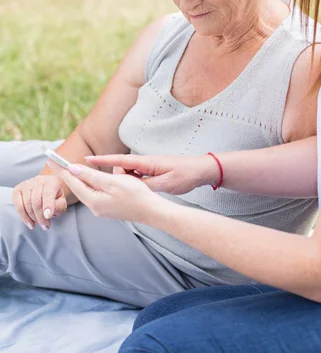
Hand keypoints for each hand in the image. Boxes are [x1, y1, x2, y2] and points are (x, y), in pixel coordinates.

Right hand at [12, 175, 67, 230]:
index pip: (48, 193)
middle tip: (45, 226)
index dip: (48, 205)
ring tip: (39, 224)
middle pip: (36, 200)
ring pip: (27, 203)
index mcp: (52, 181)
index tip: (48, 216)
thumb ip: (59, 207)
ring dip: (32, 217)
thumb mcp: (62, 202)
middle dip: (40, 216)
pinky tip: (29, 222)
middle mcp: (38, 180)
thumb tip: (49, 213)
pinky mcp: (17, 190)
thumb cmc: (55, 197)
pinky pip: (17, 204)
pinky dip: (23, 216)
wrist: (47, 190)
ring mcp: (26, 184)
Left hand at [49, 162, 158, 222]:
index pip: (73, 182)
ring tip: (70, 169)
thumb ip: (91, 176)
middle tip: (58, 163)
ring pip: (86, 191)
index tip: (52, 160)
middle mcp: (94, 207)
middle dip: (68, 175)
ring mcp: (101, 209)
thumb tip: (72, 169)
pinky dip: (89, 185)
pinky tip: (89, 179)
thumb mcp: (112, 182)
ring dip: (79, 179)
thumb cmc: (135, 195)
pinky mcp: (108, 208)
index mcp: (93, 200)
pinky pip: (94, 194)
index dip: (62, 170)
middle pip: (78, 187)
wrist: (152, 211)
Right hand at [84, 153, 219, 194]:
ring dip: (129, 183)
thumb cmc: (185, 175)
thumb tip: (130, 185)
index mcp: (146, 162)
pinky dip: (136, 184)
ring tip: (143, 191)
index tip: (86, 160)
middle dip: (116, 177)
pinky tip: (144, 192)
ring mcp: (149, 168)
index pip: (119, 160)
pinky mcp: (153, 173)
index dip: (102, 160)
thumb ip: (147, 184)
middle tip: (123, 186)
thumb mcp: (166, 183)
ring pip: (129, 175)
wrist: (201, 170)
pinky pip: (137, 178)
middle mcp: (145, 163)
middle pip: (121, 169)